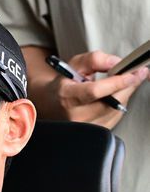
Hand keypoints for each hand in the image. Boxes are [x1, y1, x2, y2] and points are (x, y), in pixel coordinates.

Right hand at [23, 47, 148, 128]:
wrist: (52, 104)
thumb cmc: (65, 83)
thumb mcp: (75, 64)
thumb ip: (95, 59)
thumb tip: (116, 62)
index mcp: (68, 96)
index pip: (95, 91)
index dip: (116, 82)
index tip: (133, 73)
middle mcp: (75, 115)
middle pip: (110, 102)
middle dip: (127, 86)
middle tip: (137, 73)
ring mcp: (85, 126)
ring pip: (116, 110)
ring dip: (124, 94)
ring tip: (121, 83)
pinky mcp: (94, 132)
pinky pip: (115, 117)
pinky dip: (119, 104)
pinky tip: (113, 97)